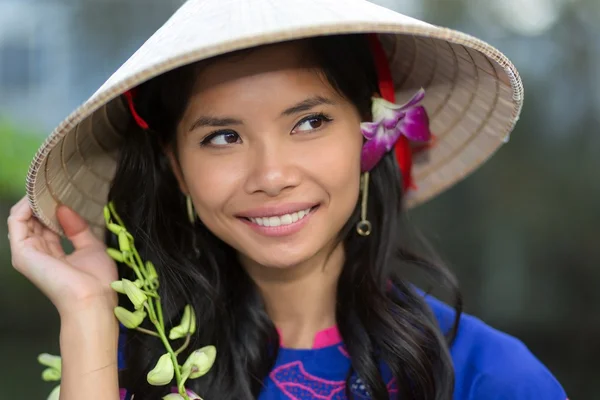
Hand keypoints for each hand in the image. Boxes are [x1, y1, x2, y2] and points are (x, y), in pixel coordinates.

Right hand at [8, 197, 117, 316]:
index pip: (47, 226)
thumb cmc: (96, 280)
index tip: (65, 192)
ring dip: (34, 200)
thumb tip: (63, 208)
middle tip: (57, 184)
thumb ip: (78, 228)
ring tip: (49, 185)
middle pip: (34, 221)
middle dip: (44, 201)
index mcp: (53, 255)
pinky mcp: (22, 252)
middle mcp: (37, 254)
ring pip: (23, 218)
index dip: (54, 208)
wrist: (93, 299)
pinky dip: (26, 205)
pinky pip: (17, 221)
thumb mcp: (91, 247)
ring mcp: (27, 253)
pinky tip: (40, 195)